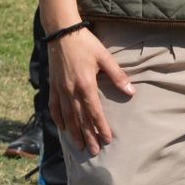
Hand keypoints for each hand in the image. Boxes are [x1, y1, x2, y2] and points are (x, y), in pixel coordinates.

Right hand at [47, 27, 134, 155]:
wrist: (62, 33)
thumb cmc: (86, 44)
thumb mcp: (105, 57)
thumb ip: (118, 75)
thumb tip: (131, 92)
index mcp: (86, 85)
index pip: (95, 112)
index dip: (101, 127)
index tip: (107, 139)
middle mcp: (71, 91)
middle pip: (80, 119)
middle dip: (88, 136)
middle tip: (95, 151)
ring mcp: (60, 90)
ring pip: (67, 117)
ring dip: (74, 133)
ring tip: (80, 145)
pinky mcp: (53, 86)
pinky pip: (54, 107)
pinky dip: (59, 119)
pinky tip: (63, 128)